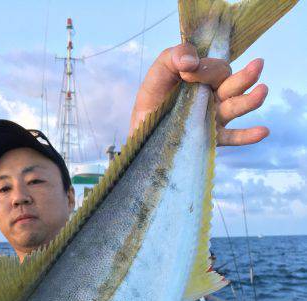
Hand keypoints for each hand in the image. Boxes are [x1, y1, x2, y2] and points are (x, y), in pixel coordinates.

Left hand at [129, 43, 268, 146]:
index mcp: (205, 77)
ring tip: (262, 91)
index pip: (217, 70)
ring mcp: (214, 117)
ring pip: (235, 108)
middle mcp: (214, 96)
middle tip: (258, 65)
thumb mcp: (159, 71)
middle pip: (233, 85)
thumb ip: (174, 56)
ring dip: (250, 101)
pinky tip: (263, 132)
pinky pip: (231, 138)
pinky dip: (247, 136)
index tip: (186, 74)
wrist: (142, 129)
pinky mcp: (210, 138)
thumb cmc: (154, 97)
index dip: (207, 70)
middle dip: (245, 77)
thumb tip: (192, 62)